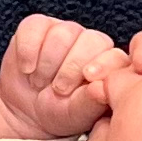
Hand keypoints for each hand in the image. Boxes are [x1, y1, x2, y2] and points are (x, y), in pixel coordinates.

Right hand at [0, 12, 122, 140]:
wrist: (25, 110)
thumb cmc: (59, 112)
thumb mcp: (75, 115)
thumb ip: (90, 103)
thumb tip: (98, 88)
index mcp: (110, 65)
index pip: (116, 56)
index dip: (104, 64)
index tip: (88, 78)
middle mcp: (92, 43)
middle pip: (91, 40)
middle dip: (70, 68)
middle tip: (58, 90)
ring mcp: (66, 31)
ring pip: (62, 33)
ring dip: (48, 63)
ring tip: (40, 82)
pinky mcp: (37, 26)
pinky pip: (34, 27)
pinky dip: (28, 50)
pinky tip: (27, 68)